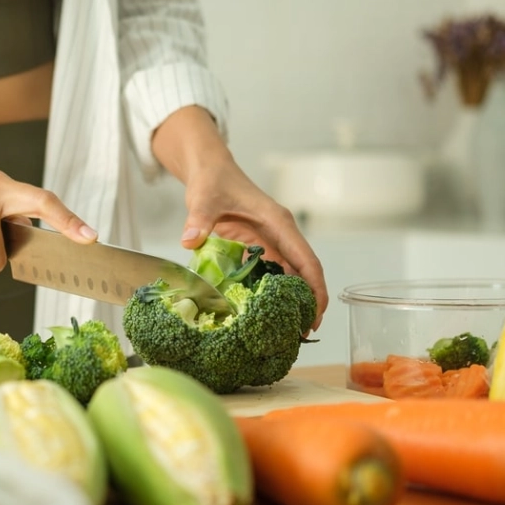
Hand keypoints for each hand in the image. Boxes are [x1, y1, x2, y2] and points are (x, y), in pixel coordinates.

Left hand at [151, 107, 328, 329]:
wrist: (209, 170)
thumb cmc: (212, 181)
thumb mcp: (204, 199)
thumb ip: (199, 219)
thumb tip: (189, 241)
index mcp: (278, 223)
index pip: (306, 260)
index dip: (314, 289)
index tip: (315, 315)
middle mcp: (280, 234)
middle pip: (304, 273)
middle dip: (307, 303)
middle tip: (301, 334)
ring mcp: (271, 241)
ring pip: (290, 276)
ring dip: (291, 301)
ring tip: (285, 332)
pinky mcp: (258, 247)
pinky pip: (271, 274)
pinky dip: (272, 294)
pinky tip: (264, 314)